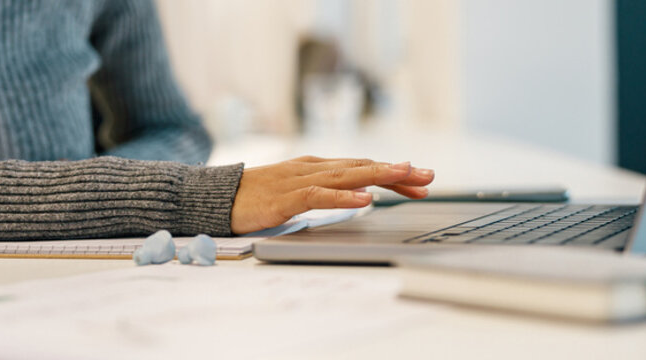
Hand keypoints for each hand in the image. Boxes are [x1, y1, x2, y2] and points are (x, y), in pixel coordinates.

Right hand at [230, 156, 434, 233]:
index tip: (421, 182)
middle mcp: (313, 168)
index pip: (363, 167)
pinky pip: (320, 195)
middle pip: (363, 167)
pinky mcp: (286, 197)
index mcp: (317, 168)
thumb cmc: (255, 198)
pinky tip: (365, 199)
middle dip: (398, 171)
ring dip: (379, 175)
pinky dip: (344, 196)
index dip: (394, 174)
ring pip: (347, 175)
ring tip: (406, 175)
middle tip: (429, 176)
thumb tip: (356, 198)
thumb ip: (323, 192)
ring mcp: (300, 180)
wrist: (216, 198)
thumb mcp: (296, 193)